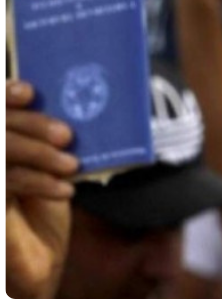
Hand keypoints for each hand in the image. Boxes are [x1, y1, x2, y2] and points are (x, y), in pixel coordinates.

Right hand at [5, 81, 77, 298]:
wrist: (40, 258)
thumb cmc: (48, 205)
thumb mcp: (56, 165)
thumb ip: (58, 138)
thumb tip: (83, 104)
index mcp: (4, 136)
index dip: (6, 93)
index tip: (31, 92)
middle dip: (32, 125)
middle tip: (67, 135)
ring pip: (0, 151)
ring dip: (38, 155)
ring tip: (72, 166)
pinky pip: (4, 184)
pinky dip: (37, 182)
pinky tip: (64, 190)